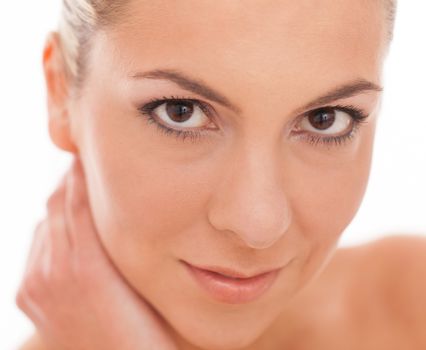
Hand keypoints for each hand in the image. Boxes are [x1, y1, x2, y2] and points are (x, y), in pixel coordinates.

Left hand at [16, 156, 177, 349]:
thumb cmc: (144, 330)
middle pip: (58, 203)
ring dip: (63, 201)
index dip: (85, 170)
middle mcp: (52, 271)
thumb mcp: (142, 279)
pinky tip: (72, 225)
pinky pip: (38, 243)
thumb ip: (121, 235)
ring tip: (85, 189)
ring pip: (46, 220)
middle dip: (73, 179)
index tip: (96, 151)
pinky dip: (52, 226)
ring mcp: (36, 284)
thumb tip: (112, 197)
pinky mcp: (27, 294)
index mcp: (86, 266)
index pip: (78, 197)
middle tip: (92, 162)